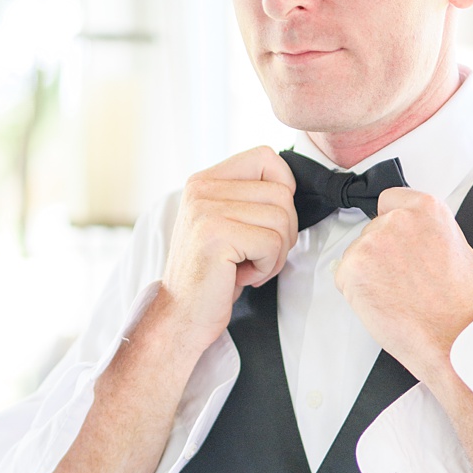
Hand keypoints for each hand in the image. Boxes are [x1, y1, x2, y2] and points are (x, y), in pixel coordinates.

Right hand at [156, 146, 298, 352]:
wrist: (182, 314)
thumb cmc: (214, 275)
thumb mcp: (230, 225)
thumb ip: (250, 199)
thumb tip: (291, 187)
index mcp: (205, 180)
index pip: (267, 157)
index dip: (284, 190)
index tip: (268, 222)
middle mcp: (202, 188)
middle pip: (282, 194)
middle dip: (283, 232)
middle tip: (256, 255)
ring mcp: (206, 209)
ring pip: (281, 220)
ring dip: (275, 254)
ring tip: (245, 265)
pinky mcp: (215, 234)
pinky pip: (272, 244)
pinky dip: (266, 268)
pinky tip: (240, 276)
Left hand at [333, 187, 472, 381]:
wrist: (455, 338)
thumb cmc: (462, 306)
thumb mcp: (459, 251)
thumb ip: (429, 235)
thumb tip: (414, 240)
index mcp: (427, 210)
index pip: (390, 200)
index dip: (391, 224)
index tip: (394, 240)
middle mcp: (398, 220)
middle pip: (372, 230)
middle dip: (381, 255)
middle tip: (402, 282)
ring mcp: (372, 242)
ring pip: (357, 255)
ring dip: (369, 275)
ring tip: (397, 297)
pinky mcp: (353, 268)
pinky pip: (344, 277)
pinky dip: (357, 294)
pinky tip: (384, 305)